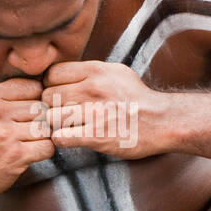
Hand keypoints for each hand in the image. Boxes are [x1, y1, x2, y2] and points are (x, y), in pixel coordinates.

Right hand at [0, 78, 53, 196]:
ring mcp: (7, 134)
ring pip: (46, 127)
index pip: (34, 87)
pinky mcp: (16, 155)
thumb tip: (43, 82)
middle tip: (30, 130)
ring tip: (29, 141)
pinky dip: (44, 151)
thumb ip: (7, 92)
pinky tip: (31, 152)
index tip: (30, 112)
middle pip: (42, 108)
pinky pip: (47, 146)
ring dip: (43, 136)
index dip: (37, 100)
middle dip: (41, 120)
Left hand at [41, 61, 169, 158]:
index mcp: (96, 70)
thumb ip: (90, 70)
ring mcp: (94, 113)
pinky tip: (69, 138)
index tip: (57, 95)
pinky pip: (60, 137)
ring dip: (55, 124)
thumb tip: (64, 72)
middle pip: (48, 96)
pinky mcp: (96, 136)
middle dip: (51, 106)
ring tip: (65, 126)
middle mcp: (93, 88)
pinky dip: (60, 140)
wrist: (162, 121)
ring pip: (51, 117)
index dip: (50, 85)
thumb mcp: (116, 72)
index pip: (52, 74)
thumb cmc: (138, 98)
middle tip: (60, 114)